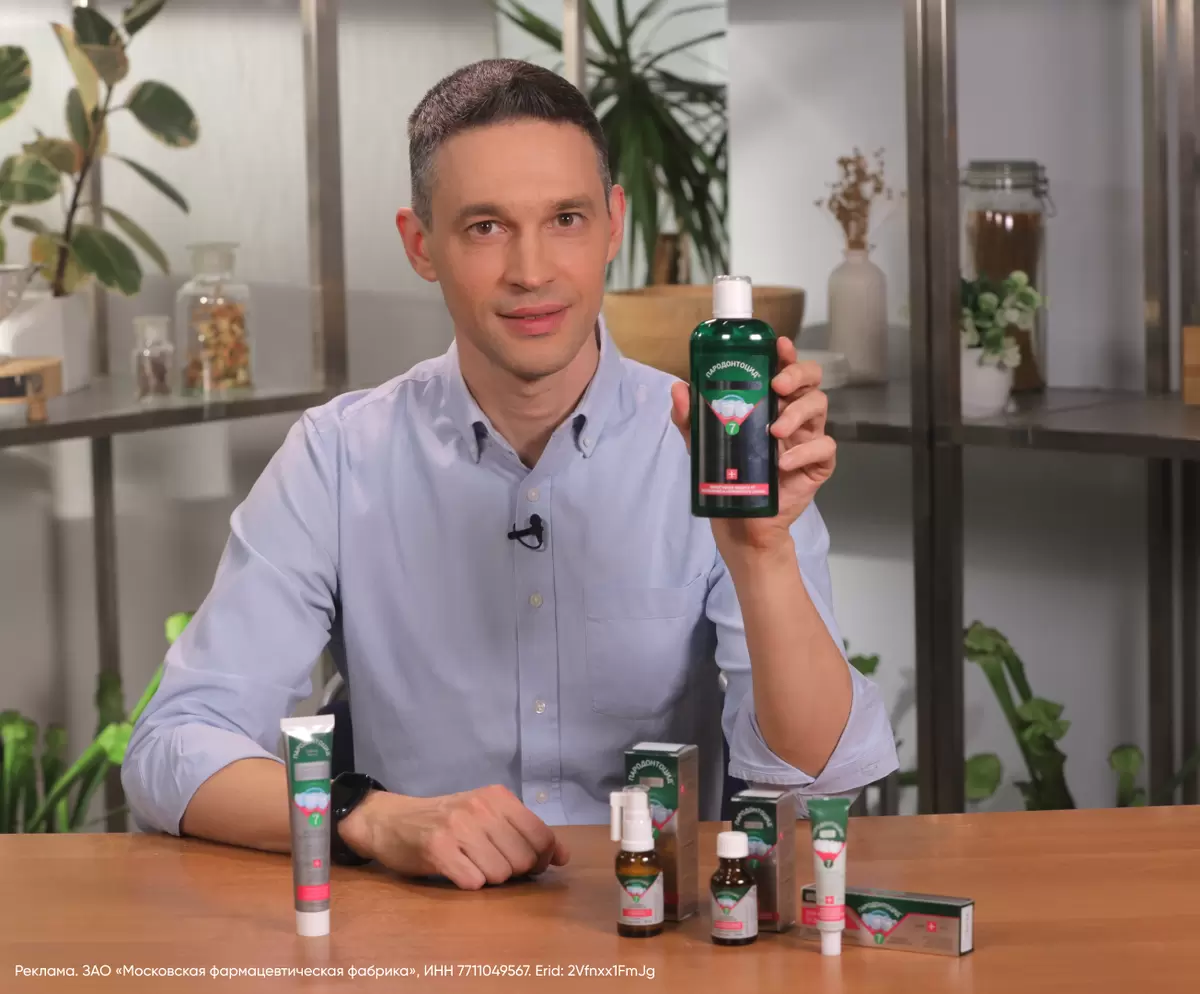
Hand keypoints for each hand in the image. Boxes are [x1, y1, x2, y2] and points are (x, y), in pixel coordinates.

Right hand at [338, 784, 569, 889]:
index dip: (542, 859)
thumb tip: (564, 857)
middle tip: (491, 863)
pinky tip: (456, 870)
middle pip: (522, 859)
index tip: (532, 865)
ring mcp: (457, 826)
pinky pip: (473, 882)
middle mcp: (480, 807)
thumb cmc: (446, 821)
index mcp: (498, 796)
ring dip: (489, 878)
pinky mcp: (437, 849)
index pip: (541, 835)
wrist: (391, 821)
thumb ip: (525, 833)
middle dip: (513, 872)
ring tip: (471, 864)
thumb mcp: (488, 815)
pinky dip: (468, 883)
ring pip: (500, 874)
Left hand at [670, 336, 835, 554]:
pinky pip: (824, 448)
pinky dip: (804, 452)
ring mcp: (807, 439)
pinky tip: (783, 462)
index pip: (785, 371)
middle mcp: (793, 416)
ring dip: (797, 413)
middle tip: (777, 387)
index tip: (779, 345)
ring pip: (820, 407)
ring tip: (774, 431)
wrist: (742, 522)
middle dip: (798, 375)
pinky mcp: (818, 465)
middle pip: (811, 382)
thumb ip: (691, 418)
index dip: (787, 355)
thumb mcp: (703, 445)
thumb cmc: (729, 476)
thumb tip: (679, 389)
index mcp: (771, 405)